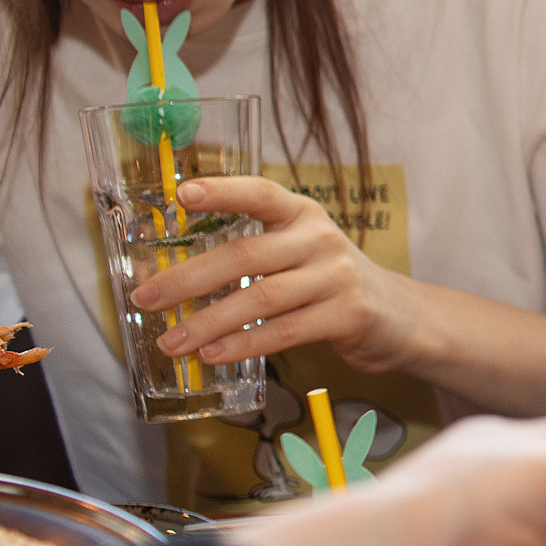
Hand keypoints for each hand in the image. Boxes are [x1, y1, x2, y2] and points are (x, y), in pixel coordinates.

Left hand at [130, 174, 414, 374]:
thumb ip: (254, 252)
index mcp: (303, 215)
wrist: (401, 316)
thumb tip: (174, 277)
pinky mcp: (348, 315)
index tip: (181, 194)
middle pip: (245, 254)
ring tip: (172, 341)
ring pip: (260, 297)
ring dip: (208, 322)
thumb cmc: (332, 283)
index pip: (260, 193)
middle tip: (145, 298)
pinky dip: (243, 344)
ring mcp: (337, 277)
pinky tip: (213, 355)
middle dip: (187, 278)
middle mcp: (320, 239)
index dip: (221, 191)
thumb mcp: (301, 252)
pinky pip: (285, 331)